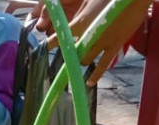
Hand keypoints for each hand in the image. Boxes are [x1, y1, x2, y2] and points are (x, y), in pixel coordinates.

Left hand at [33, 0, 151, 84]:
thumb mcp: (89, 1)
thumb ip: (80, 15)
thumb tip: (72, 24)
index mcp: (81, 22)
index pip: (60, 37)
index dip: (51, 44)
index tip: (42, 49)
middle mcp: (89, 35)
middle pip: (73, 53)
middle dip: (69, 55)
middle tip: (67, 57)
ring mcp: (103, 42)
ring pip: (86, 61)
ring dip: (81, 62)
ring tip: (81, 62)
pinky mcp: (115, 46)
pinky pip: (103, 65)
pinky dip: (96, 75)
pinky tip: (89, 82)